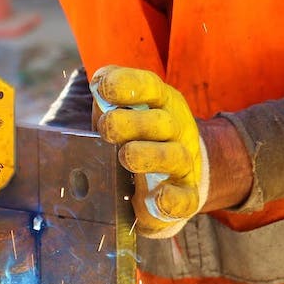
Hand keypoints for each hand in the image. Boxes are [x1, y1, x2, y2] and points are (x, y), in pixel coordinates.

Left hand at [91, 65, 210, 237]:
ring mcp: (183, 164)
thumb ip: (108, 102)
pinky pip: (185, 199)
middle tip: (107, 128)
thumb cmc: (134, 137)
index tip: (102, 88)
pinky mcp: (185, 195)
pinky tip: (159, 197)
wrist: (171, 174)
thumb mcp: (120, 114)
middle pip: (161, 122)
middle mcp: (175, 130)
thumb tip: (98, 85)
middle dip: (132, 123)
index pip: (148, 86)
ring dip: (149, 155)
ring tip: (126, 157)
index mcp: (159, 103)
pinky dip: (172, 199)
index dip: (127, 84)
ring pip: (174, 156)